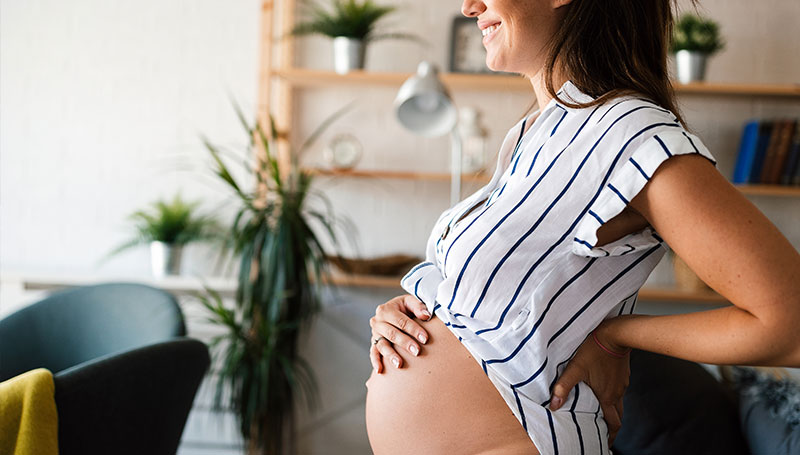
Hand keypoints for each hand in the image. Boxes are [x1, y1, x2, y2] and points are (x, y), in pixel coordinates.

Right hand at [369, 294, 431, 372]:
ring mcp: (375, 334)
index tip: (425, 339)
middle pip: (391, 333)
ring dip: (391, 355)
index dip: (413, 329)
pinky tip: (380, 371)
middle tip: (417, 351)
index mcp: (386, 309)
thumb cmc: (406, 308)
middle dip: (404, 343)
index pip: (401, 321)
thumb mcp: (411, 302)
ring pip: (382, 345)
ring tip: (399, 364)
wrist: (396, 312)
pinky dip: (375, 361)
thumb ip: (419, 306)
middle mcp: (377, 321)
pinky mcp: (374, 343)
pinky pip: (373, 353)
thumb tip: (426, 315)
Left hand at [550, 327, 629, 445]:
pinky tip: (603, 390)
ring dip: (611, 411)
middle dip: (611, 427)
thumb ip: (564, 387)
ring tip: (600, 413)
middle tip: (602, 431)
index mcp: (607, 396)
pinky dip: (612, 397)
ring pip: (619, 404)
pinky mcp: (622, 374)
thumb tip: (554, 405)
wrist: (615, 333)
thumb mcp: (576, 367)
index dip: (610, 435)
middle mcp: (617, 393)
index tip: (606, 441)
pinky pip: (619, 391)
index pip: (613, 423)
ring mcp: (622, 384)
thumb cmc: (595, 349)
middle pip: (618, 417)